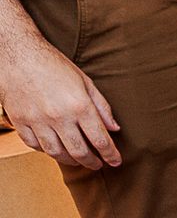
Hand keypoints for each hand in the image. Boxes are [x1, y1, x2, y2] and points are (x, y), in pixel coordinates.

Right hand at [0, 34, 119, 168]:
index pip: (100, 140)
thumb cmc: (54, 65)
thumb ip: (101, 107)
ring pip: (56, 153)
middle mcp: (58, 116)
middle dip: (92, 162)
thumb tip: (114, 129)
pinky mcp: (19, 120)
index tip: (116, 162)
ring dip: (70, 161)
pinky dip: (45, 150)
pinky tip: (55, 148)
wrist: (18, 53)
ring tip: (78, 160)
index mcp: (79, 105)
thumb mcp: (84, 82)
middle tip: (97, 164)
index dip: (111, 155)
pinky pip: (34, 145)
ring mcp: (37, 119)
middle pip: (79, 151)